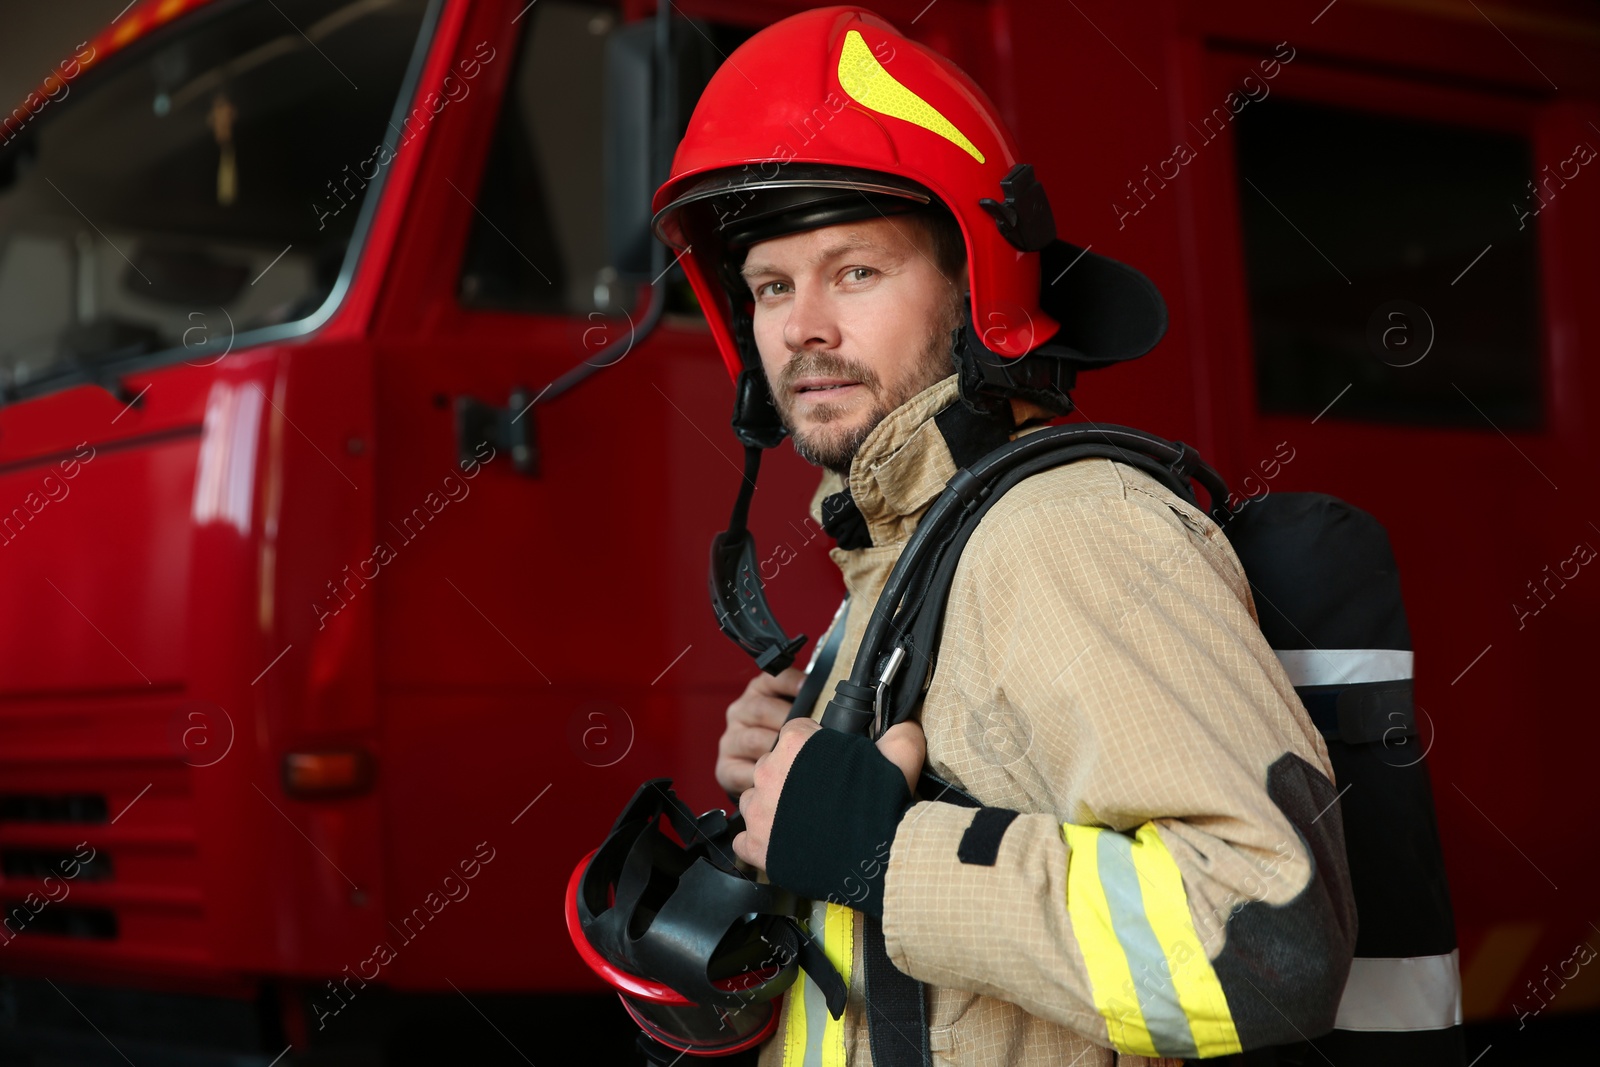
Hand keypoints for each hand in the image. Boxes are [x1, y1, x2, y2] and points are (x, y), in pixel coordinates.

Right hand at [716, 667, 804, 796]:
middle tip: (809, 735)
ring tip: (799, 757)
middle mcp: (740, 712)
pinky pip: (743, 771)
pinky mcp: (726, 767)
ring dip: (778, 751)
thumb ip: (808, 707)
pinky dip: (762, 776)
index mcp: (759, 692)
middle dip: (789, 722)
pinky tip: (780, 779)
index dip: (790, 682)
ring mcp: (731, 740)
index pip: (772, 679)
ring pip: (754, 740)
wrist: (756, 772)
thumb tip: (835, 707)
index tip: (807, 688)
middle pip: (762, 709)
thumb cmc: (783, 740)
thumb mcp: (794, 716)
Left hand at [733, 719, 925, 872]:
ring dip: (775, 808)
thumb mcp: (899, 758)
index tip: (828, 765)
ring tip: (806, 822)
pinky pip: (746, 839)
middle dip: (792, 778)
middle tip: (820, 797)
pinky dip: (763, 842)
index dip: (814, 748)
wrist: (878, 861)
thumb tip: (902, 724)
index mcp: (795, 744)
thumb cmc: (882, 808)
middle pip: (772, 766)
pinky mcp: (755, 846)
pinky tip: (788, 843)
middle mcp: (768, 772)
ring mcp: (758, 811)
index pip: (795, 733)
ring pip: (757, 800)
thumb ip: (896, 734)